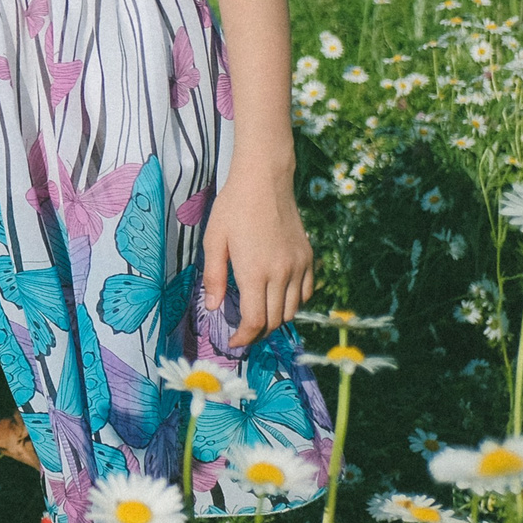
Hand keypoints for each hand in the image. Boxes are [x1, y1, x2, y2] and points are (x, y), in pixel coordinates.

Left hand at [203, 165, 314, 346]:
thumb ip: (214, 278)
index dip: (244, 337)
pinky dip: (294, 302)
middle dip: (258, 332)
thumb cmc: (233, 208)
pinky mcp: (308, 257)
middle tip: (243, 333)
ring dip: (275, 319)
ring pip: (293, 310)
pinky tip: (278, 297)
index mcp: (255, 272)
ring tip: (259, 316)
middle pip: (274, 320)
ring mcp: (299, 266)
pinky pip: (307, 292)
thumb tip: (214, 308)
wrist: (265, 180)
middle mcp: (281, 274)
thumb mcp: (214, 241)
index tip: (234, 341)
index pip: (255, 321)